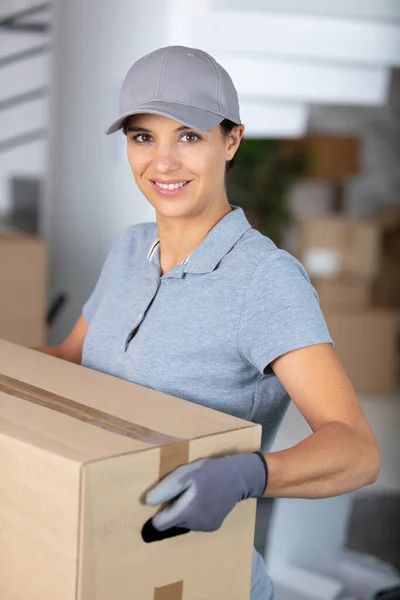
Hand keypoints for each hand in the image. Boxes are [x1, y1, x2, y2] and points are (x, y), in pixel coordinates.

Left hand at [145, 452, 267, 532]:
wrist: (238, 477)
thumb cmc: (209, 472)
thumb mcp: (185, 474)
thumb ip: (166, 489)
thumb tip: (148, 502)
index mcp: (187, 512)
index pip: (160, 524)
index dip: (157, 514)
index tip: (161, 501)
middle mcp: (195, 525)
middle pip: (173, 522)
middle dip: (173, 509)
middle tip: (183, 492)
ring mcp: (205, 528)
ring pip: (184, 522)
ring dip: (184, 511)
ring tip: (194, 493)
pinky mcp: (214, 527)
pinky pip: (196, 523)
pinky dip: (195, 513)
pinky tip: (204, 500)